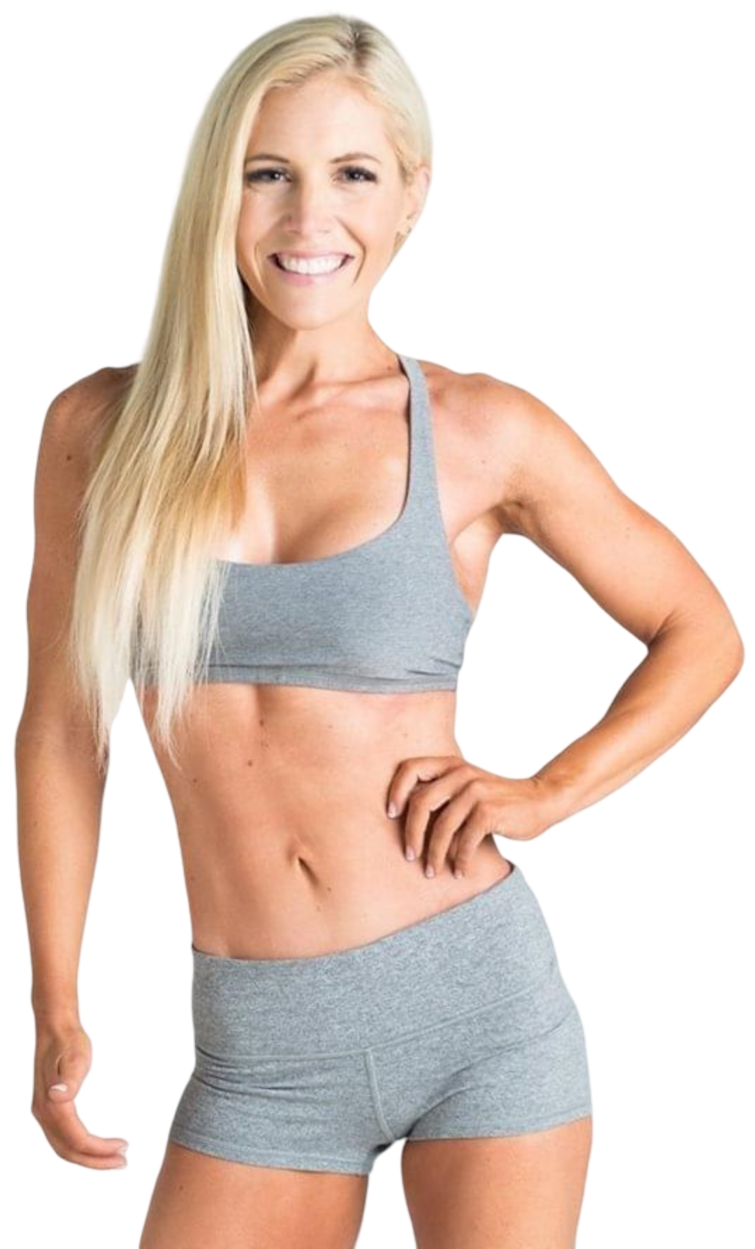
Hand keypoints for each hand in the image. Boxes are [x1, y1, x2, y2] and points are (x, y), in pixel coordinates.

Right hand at [29, 1019, 130, 1171]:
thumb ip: (70, 1079)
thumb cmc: (70, 1042)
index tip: (126, 1148)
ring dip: (90, 1159)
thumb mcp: (77, 1057)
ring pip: (64, 1149)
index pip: (77, 1140)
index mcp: (52, 1106)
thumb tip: (57, 1096)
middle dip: (97, 1162)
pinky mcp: (46, 1110)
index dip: (101, 1149)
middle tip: (125, 1162)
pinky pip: (62, 1139)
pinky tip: (98, 1146)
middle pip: (69, 1152)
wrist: (55, 1027)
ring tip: (116, 1159)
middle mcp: (43, 1114)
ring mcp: (42, 1114)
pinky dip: (81, 1148)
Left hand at [386, 757, 553, 877]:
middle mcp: (461, 773)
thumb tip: (408, 826)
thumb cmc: (498, 800)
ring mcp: (476, 790)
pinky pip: (465, 840)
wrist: (541, 800)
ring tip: (431, 871)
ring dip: (434, 854)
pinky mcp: (489, 810)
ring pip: (442, 826)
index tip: (391, 815)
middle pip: (421, 802)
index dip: (395, 791)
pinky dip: (460, 860)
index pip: (410, 768)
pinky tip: (460, 872)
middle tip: (409, 856)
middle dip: (411, 833)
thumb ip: (444, 795)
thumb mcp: (468, 789)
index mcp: (451, 765)